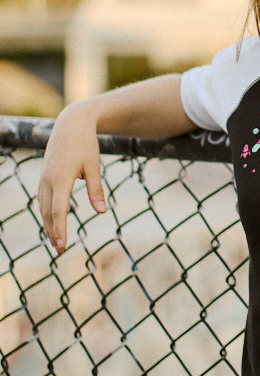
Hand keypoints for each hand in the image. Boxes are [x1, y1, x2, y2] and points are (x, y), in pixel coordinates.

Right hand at [38, 102, 106, 253]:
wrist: (71, 124)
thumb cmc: (85, 145)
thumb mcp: (94, 166)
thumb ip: (96, 190)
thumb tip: (102, 212)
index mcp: (61, 178)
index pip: (58, 210)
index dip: (60, 229)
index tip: (63, 246)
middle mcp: (48, 180)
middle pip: (48, 213)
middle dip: (53, 232)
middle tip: (60, 251)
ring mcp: (44, 178)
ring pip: (43, 207)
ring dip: (48, 225)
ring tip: (56, 241)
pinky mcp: (44, 176)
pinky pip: (42, 199)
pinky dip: (46, 213)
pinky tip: (51, 222)